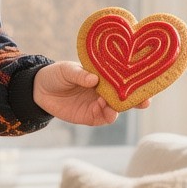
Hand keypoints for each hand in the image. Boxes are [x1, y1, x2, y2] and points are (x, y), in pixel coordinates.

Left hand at [33, 61, 147, 125]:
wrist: (40, 90)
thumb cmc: (57, 74)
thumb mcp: (67, 70)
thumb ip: (80, 74)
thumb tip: (94, 79)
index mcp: (104, 75)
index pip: (124, 78)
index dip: (137, 80)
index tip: (147, 81)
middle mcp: (105, 90)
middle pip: (126, 96)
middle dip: (137, 99)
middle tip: (145, 101)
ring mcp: (99, 104)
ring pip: (117, 109)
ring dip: (120, 108)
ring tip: (117, 104)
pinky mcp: (90, 116)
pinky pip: (104, 118)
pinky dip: (108, 115)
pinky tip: (107, 111)